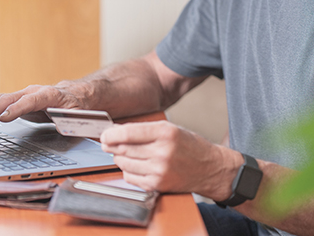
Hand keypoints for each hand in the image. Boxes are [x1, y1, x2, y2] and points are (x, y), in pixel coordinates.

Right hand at [0, 82, 86, 128]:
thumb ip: (70, 121)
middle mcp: (32, 91)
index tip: (3, 118)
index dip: (16, 109)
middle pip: (9, 99)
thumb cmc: (76, 106)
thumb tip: (61, 128)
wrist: (74, 94)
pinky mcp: (16, 100)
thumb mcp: (78, 114)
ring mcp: (22, 95)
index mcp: (48, 94)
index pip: (30, 100)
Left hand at [100, 121, 238, 197]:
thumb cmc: (189, 146)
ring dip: (120, 158)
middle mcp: (162, 152)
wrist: (209, 168)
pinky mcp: (157, 185)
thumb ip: (145, 130)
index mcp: (166, 132)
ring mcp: (159, 170)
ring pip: (124, 163)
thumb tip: (116, 132)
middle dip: (113, 146)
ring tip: (129, 154)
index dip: (111, 134)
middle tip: (110, 143)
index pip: (128, 133)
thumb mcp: (171, 129)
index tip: (105, 134)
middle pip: (123, 149)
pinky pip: (130, 177)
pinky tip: (137, 165)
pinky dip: (129, 171)